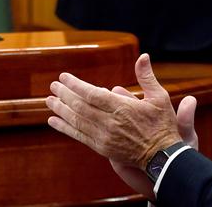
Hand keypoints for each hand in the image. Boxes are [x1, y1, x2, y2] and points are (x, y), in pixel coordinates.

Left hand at [46, 53, 182, 169]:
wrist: (162, 155)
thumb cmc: (162, 124)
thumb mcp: (159, 97)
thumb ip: (147, 76)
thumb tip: (143, 56)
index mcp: (122, 107)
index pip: (92, 94)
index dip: (75, 85)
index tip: (63, 77)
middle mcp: (110, 122)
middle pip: (80, 106)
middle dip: (64, 95)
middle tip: (53, 85)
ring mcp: (104, 136)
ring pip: (77, 121)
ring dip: (60, 110)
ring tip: (49, 100)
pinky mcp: (102, 148)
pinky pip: (79, 136)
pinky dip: (64, 128)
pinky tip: (54, 121)